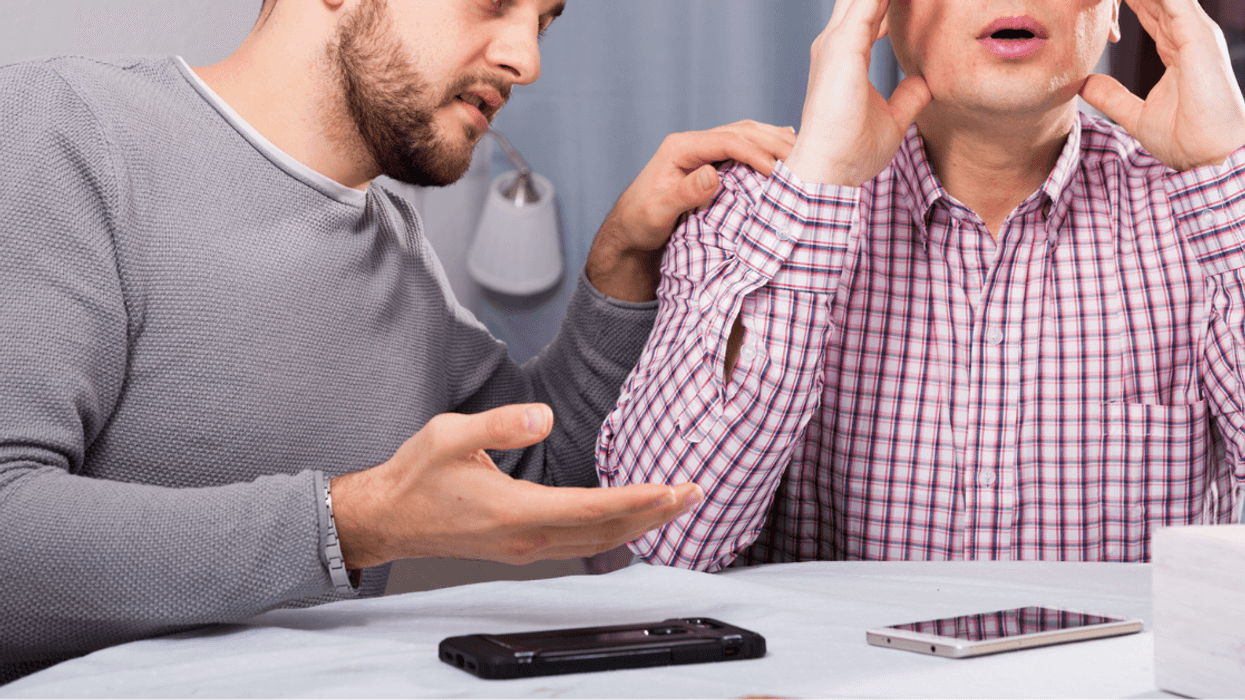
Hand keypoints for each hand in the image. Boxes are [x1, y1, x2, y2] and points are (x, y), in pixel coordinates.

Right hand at [330, 403, 702, 568]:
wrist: (388, 518)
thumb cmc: (417, 475)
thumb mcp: (450, 434)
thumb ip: (500, 424)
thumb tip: (544, 416)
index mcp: (514, 511)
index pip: (591, 508)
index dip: (636, 500)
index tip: (672, 490)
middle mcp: (526, 538)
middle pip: (606, 532)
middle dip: (655, 513)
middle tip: (694, 492)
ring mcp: (525, 549)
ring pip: (597, 544)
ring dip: (640, 525)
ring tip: (675, 506)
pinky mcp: (521, 549)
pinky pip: (580, 546)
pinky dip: (613, 534)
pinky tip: (628, 521)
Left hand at [585, 120, 797, 301]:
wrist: (630, 230)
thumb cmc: (640, 222)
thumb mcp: (658, 212)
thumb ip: (685, 194)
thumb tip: (713, 175)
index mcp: (680, 148)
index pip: (727, 140)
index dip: (755, 152)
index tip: (778, 171)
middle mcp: (693, 144)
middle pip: (742, 131)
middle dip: (774, 142)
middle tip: (805, 158)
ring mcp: (704, 152)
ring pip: (746, 136)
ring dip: (774, 142)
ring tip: (805, 153)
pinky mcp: (712, 164)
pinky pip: (744, 150)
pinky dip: (767, 151)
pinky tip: (788, 155)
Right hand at [785, 0, 930, 186]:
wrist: (830, 170)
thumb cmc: (851, 151)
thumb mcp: (892, 118)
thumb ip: (908, 95)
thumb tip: (925, 81)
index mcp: (843, 55)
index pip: (867, 9)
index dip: (891, 2)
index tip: (917, 2)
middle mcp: (834, 43)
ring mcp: (835, 42)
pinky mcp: (842, 47)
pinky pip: (869, 2)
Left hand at [1080, 0, 1244, 170]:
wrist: (1208, 155)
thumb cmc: (1184, 139)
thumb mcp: (1136, 114)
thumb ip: (1112, 96)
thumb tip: (1085, 83)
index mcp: (1177, 50)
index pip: (1151, 15)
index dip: (1127, 4)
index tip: (1097, 1)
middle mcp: (1189, 36)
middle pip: (1156, 0)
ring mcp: (1196, 34)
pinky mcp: (1198, 37)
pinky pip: (1174, 1)